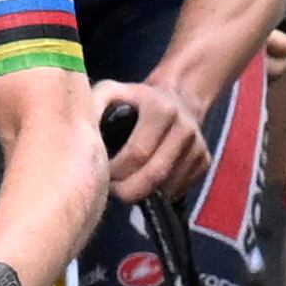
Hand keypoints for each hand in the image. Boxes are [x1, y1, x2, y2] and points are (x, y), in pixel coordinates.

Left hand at [94, 75, 212, 200]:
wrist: (179, 98)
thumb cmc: (136, 100)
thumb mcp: (112, 92)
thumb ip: (94, 105)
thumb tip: (80, 130)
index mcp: (161, 110)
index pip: (138, 153)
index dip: (116, 170)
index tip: (101, 172)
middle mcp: (185, 128)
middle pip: (155, 174)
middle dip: (129, 190)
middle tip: (113, 190)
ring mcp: (198, 147)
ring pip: (168, 187)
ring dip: (144, 194)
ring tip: (126, 186)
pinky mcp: (205, 162)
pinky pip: (179, 189)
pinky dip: (160, 194)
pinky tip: (145, 184)